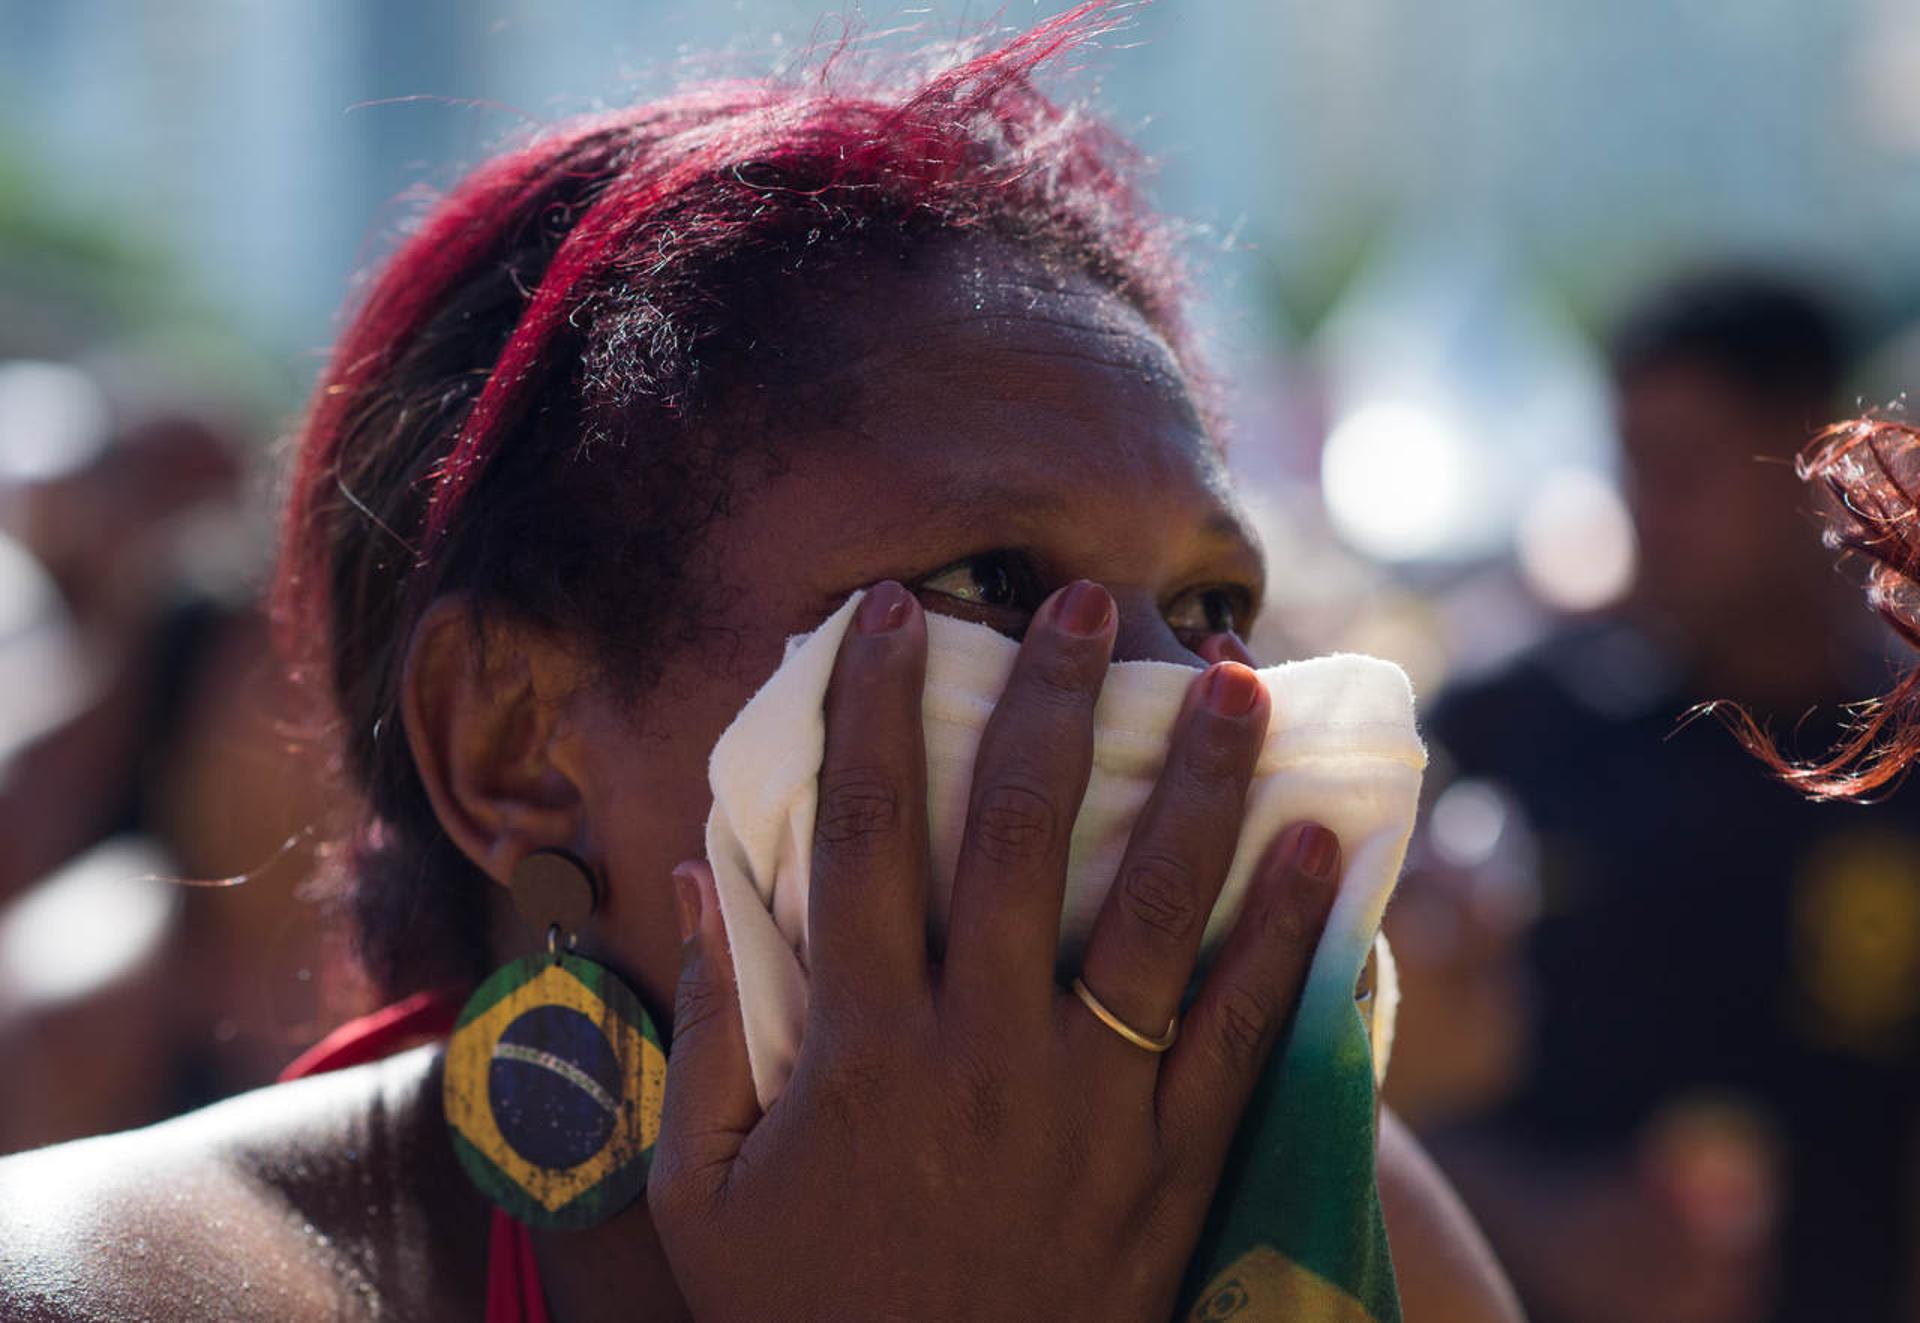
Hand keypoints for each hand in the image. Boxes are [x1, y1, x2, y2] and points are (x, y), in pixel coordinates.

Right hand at [649, 579, 1340, 1320]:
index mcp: (862, 1042)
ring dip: (1196, 787)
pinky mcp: (1171, 1164)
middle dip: (1054, 705)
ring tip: (1235, 680)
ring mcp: (1089, 1104)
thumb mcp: (706, 1187)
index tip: (896, 613)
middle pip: (1019, 837)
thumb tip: (699, 875)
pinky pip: (1235, 1034)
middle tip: (1087, 602)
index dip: (876, 709)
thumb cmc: (806, 1310)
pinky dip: (1281, 939)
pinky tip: (1317, 850)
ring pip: (1149, 911)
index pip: (865, 832)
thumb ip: (711, 1030)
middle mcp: (981, 1046)